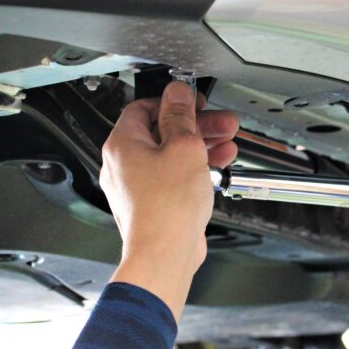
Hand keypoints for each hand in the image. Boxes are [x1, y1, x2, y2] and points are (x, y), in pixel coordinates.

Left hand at [99, 82, 238, 320]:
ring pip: (170, 155)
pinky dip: (193, 169)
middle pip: (161, 132)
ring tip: (226, 144)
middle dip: (196, 126)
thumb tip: (177, 93)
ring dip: (200, 147)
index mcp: (122, 144)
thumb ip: (181, 115)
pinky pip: (172, 177)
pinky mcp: (152, 204)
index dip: (174, 102)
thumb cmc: (166, 208)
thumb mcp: (183, 147)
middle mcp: (124, 165)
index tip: (196, 103)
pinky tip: (216, 167)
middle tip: (221, 123)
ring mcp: (137, 187)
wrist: (164, 255)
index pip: (144, 107)